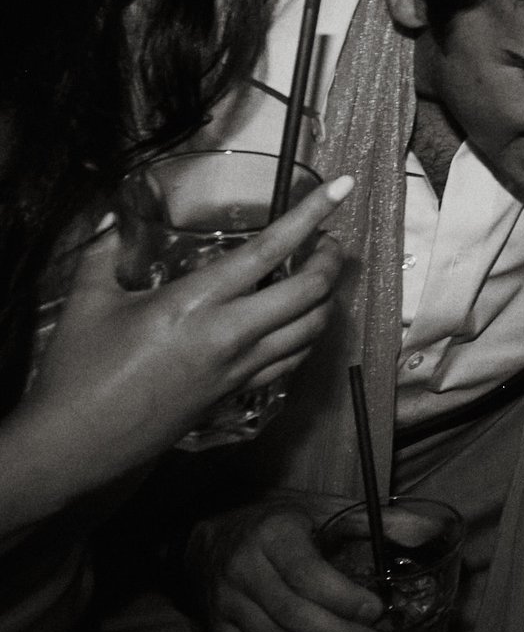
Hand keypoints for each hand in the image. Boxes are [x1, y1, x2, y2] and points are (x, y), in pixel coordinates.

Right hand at [11, 174, 350, 503]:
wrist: (73, 444)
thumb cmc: (77, 371)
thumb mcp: (87, 302)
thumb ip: (106, 252)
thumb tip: (110, 215)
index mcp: (195, 302)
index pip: (270, 249)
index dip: (312, 214)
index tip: (341, 187)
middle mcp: (229, 334)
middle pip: (311, 291)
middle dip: (331, 259)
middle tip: (329, 240)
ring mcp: (239, 368)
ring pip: (312, 328)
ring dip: (326, 298)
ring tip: (319, 277)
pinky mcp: (236, 394)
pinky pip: (292, 360)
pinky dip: (307, 336)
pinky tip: (297, 323)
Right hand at [197, 497, 382, 631]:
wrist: (211, 534)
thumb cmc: (278, 519)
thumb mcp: (322, 507)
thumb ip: (374, 520)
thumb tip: (431, 531)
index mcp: (274, 535)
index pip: (307, 575)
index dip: (343, 599)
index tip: (376, 611)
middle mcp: (244, 570)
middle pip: (291, 615)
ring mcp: (227, 604)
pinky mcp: (217, 631)